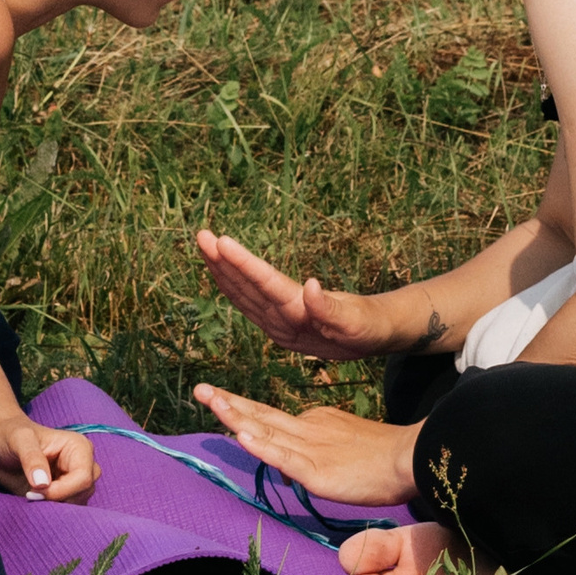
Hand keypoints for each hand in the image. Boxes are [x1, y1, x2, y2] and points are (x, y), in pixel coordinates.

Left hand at [0, 417, 98, 502]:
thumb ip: (31, 459)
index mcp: (79, 447)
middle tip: (32, 494)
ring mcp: (75, 479)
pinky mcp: (66, 493)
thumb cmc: (12, 434)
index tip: (35, 490)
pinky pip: (69, 509)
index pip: (83, 478)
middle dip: (58, 498)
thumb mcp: (19, 440)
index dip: (61, 490)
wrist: (2, 443)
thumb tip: (42, 483)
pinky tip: (36, 500)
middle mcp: (83, 463)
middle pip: (84, 492)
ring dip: (55, 505)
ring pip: (79, 503)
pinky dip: (54, 510)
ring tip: (32, 494)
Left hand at [194, 383, 419, 506]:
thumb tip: (279, 465)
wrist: (413, 458)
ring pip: (268, 432)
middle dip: (227, 404)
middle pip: (260, 417)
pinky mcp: (319, 471)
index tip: (214, 397)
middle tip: (200, 389)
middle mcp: (307, 430)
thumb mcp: (338, 452)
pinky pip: (287, 458)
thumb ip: (308, 455)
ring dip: (237, 417)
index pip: (267, 418)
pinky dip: (264, 447)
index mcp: (312, 422)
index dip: (239, 409)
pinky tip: (245, 438)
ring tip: (213, 402)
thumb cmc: (381, 459)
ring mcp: (312, 448)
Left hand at [196, 230, 399, 362]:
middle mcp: (281, 324)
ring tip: (204, 243)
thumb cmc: (369, 328)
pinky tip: (220, 266)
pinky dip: (231, 280)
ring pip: (242, 295)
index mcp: (300, 320)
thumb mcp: (357, 322)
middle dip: (222, 262)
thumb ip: (332, 310)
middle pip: (246, 290)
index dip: (244, 264)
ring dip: (221, 269)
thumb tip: (310, 287)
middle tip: (201, 235)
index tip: (223, 243)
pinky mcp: (277, 323)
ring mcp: (276, 325)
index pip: (267, 287)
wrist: (374, 339)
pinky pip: (247, 299)